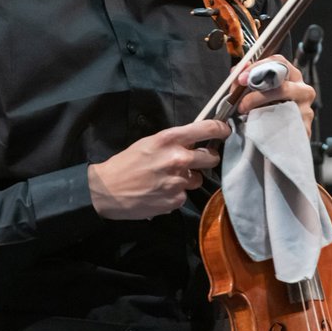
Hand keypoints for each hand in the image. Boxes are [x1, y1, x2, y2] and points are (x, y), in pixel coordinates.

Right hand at [87, 119, 230, 219]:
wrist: (106, 190)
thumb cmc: (126, 163)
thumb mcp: (149, 143)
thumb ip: (173, 142)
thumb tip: (194, 143)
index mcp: (169, 139)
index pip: (206, 129)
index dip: (220, 129)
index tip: (225, 131)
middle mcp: (178, 159)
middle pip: (211, 158)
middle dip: (207, 159)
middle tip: (197, 161)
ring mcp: (178, 181)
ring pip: (197, 179)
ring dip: (187, 179)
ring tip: (167, 179)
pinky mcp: (176, 200)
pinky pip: (184, 195)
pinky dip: (175, 194)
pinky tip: (160, 192)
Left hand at [235, 55, 315, 136]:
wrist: (278, 139)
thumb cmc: (267, 109)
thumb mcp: (253, 92)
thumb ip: (245, 80)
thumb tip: (237, 69)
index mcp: (292, 75)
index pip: (278, 61)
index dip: (258, 67)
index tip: (241, 78)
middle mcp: (302, 89)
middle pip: (282, 85)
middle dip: (257, 94)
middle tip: (241, 103)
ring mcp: (306, 108)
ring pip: (285, 105)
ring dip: (262, 110)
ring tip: (248, 116)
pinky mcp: (305, 127)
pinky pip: (287, 124)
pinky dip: (271, 125)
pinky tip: (260, 126)